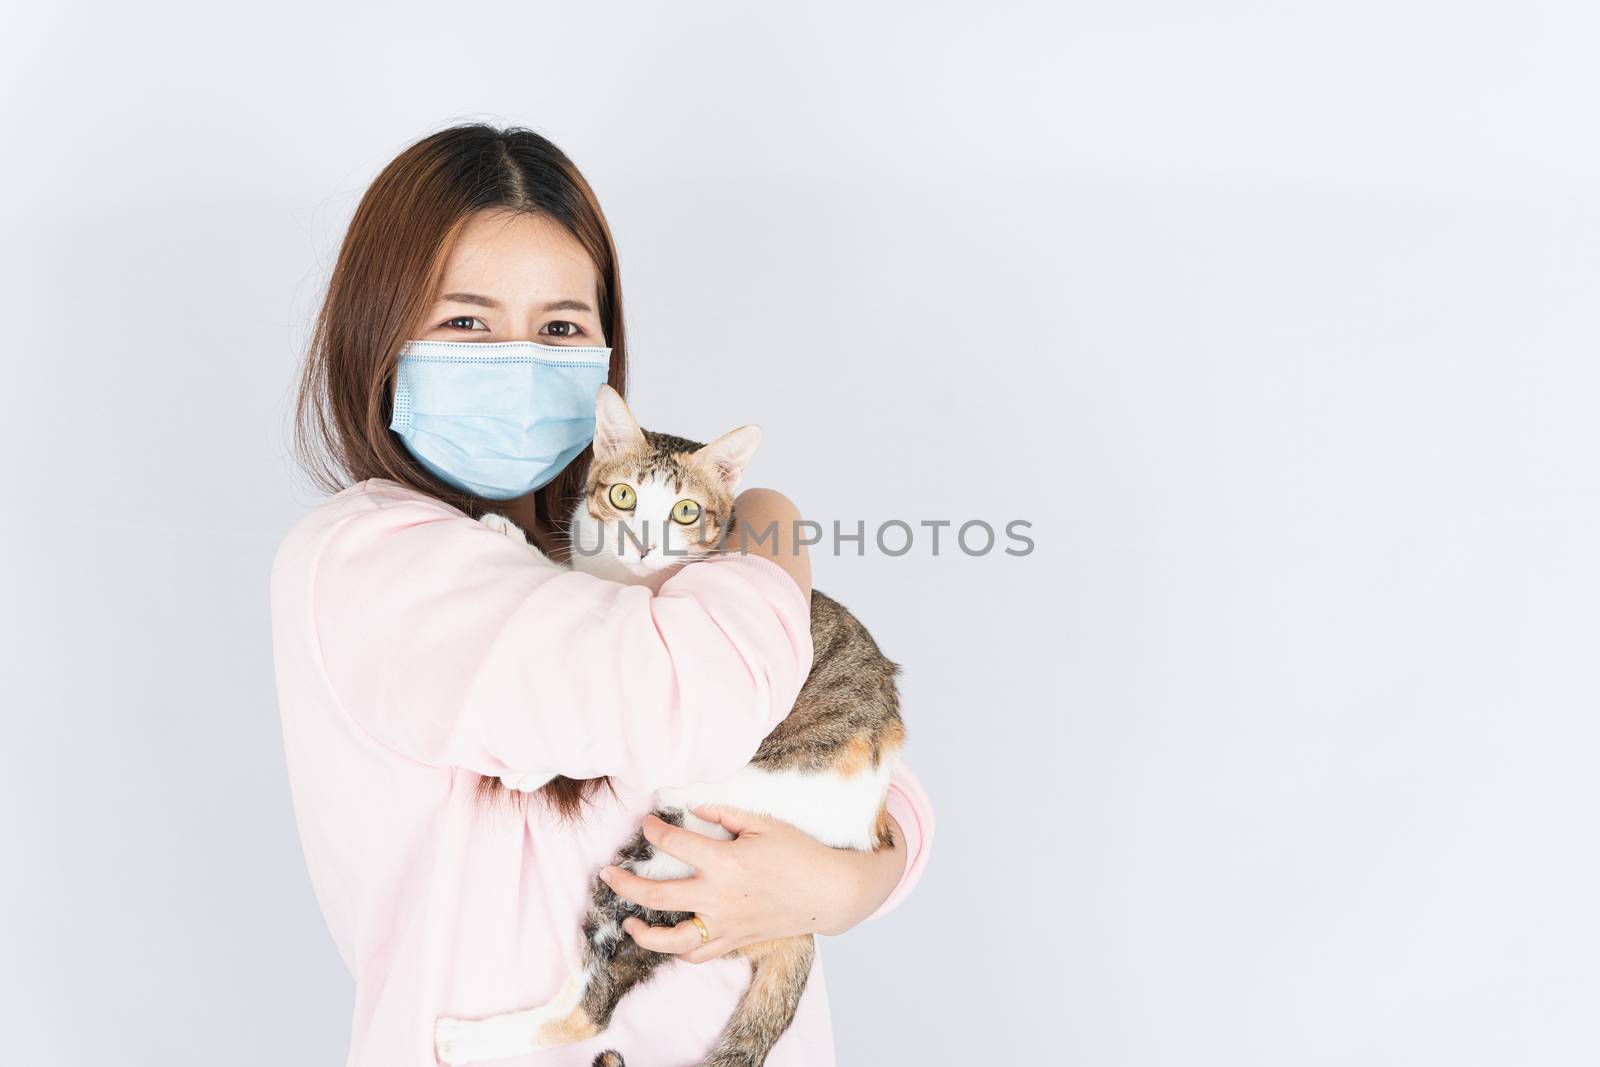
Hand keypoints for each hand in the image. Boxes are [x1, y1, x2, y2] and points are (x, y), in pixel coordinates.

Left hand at [597, 805, 905, 962]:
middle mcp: (719, 896)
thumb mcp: (764, 823)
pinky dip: (679, 951)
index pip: (674, 844)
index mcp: (725, 861)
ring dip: (644, 933)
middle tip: (607, 874)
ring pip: (671, 939)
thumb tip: (694, 805)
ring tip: (630, 923)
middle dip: (625, 884)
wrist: (828, 892)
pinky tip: (668, 940)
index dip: (654, 831)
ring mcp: (725, 923)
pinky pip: (699, 954)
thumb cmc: (799, 853)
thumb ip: (725, 813)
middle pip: (657, 895)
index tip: (647, 823)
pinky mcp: (735, 940)